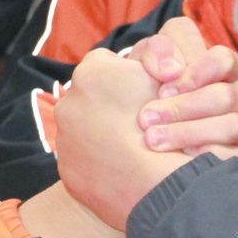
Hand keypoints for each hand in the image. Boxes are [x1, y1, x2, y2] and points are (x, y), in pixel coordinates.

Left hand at [55, 49, 189, 231]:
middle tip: (143, 124)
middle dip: (112, 107)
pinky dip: (99, 164)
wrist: (155, 182)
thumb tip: (158, 64)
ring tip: (135, 149)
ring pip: (85, 130)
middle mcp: (68, 101)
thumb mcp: (173, 73)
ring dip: (104, 136)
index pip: (108, 63)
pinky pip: (83, 162)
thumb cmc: (169, 122)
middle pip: (93, 98)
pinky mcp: (67, 170)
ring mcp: (64, 138)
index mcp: (92, 71)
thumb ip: (159, 55)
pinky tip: (123, 170)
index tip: (147, 94)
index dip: (130, 77)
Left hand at [128, 18, 237, 166]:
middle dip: (184, 108)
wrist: (150, 138)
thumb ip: (158, 51)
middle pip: (228, 96)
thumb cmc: (157, 94)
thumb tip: (171, 71)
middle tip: (148, 120)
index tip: (162, 91)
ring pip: (235, 126)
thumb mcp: (150, 63)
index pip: (224, 60)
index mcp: (231, 71)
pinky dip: (211, 155)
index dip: (194, 74)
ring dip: (191, 133)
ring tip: (156, 140)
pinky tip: (182, 159)